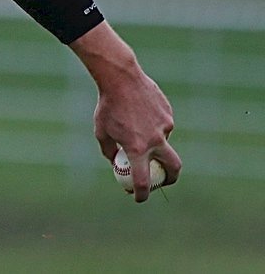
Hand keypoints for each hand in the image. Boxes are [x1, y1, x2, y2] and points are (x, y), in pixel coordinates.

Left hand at [69, 21, 181, 201]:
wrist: (121, 78)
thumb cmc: (107, 106)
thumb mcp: (101, 131)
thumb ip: (110, 151)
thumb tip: (116, 163)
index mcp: (137, 148)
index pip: (143, 180)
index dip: (141, 193)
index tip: (138, 197)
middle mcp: (155, 140)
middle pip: (173, 168)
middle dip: (171, 178)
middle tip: (163, 180)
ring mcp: (165, 127)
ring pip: (163, 141)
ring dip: (154, 140)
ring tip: (135, 122)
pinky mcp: (169, 114)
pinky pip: (163, 125)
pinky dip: (154, 125)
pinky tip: (140, 111)